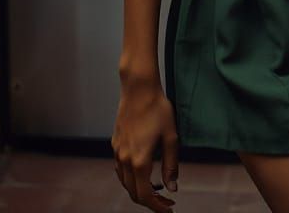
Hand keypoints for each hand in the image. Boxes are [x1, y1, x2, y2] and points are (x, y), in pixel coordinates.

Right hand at [112, 80, 179, 209]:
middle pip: (133, 193)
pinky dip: (131, 178)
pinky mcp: (115, 144)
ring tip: (157, 188)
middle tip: (167, 201)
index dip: (157, 207)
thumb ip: (171, 165)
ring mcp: (117, 152)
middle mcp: (125, 160)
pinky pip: (120, 170)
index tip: (169, 209)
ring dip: (139, 190)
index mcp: (140, 160)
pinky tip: (143, 172)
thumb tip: (172, 188)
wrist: (139, 89)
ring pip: (125, 183)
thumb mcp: (171, 137)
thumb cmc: (158, 109)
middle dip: (150, 201)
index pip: (145, 196)